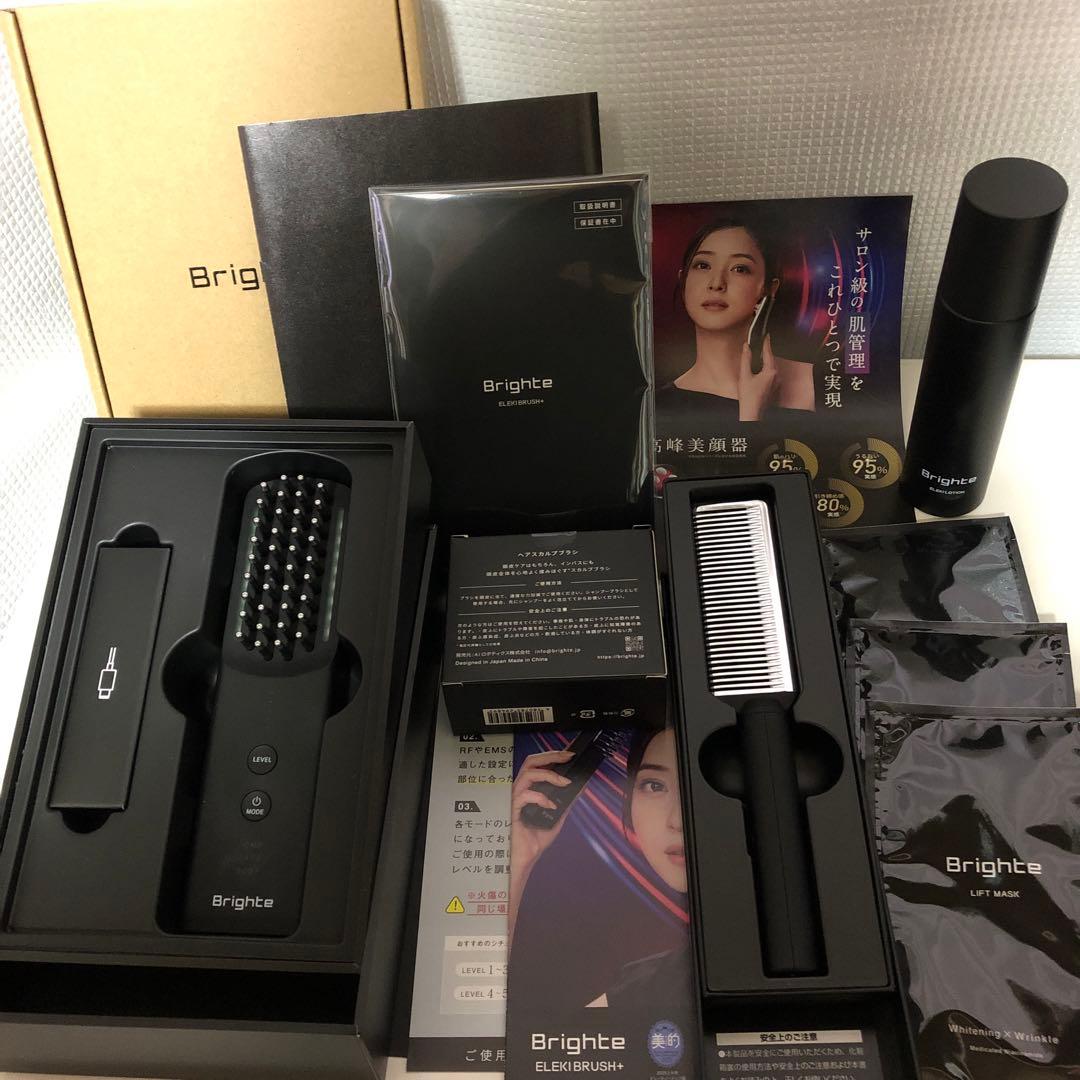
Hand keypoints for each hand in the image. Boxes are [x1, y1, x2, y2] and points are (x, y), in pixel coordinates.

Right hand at [511, 750, 574, 875]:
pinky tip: (552, 807)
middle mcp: (520, 790)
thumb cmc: (535, 840)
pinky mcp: (511, 809)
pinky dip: (541, 798)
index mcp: (528, 789)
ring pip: (528, 774)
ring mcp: (514, 798)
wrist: (524, 859)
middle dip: (550, 756)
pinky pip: (525, 795)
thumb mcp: (557, 817)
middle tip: (568, 757)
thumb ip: (566, 801)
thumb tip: (581, 786)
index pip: (538, 765)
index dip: (552, 756)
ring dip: (549, 775)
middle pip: (530, 761)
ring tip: (564, 783)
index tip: (570, 753)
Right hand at [737, 334, 778, 420]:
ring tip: (759, 357)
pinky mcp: (774, 388)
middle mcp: (776, 376)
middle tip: (761, 344)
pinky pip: (771, 375)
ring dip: (766, 362)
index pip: (768, 353)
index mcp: (770, 371)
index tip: (767, 335)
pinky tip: (760, 372)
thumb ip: (746, 359)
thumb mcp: (744, 376)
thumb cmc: (748, 397)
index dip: (767, 343)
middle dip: (766, 353)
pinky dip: (766, 370)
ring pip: (772, 368)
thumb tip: (746, 347)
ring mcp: (777, 383)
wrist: (752, 413)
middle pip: (771, 360)